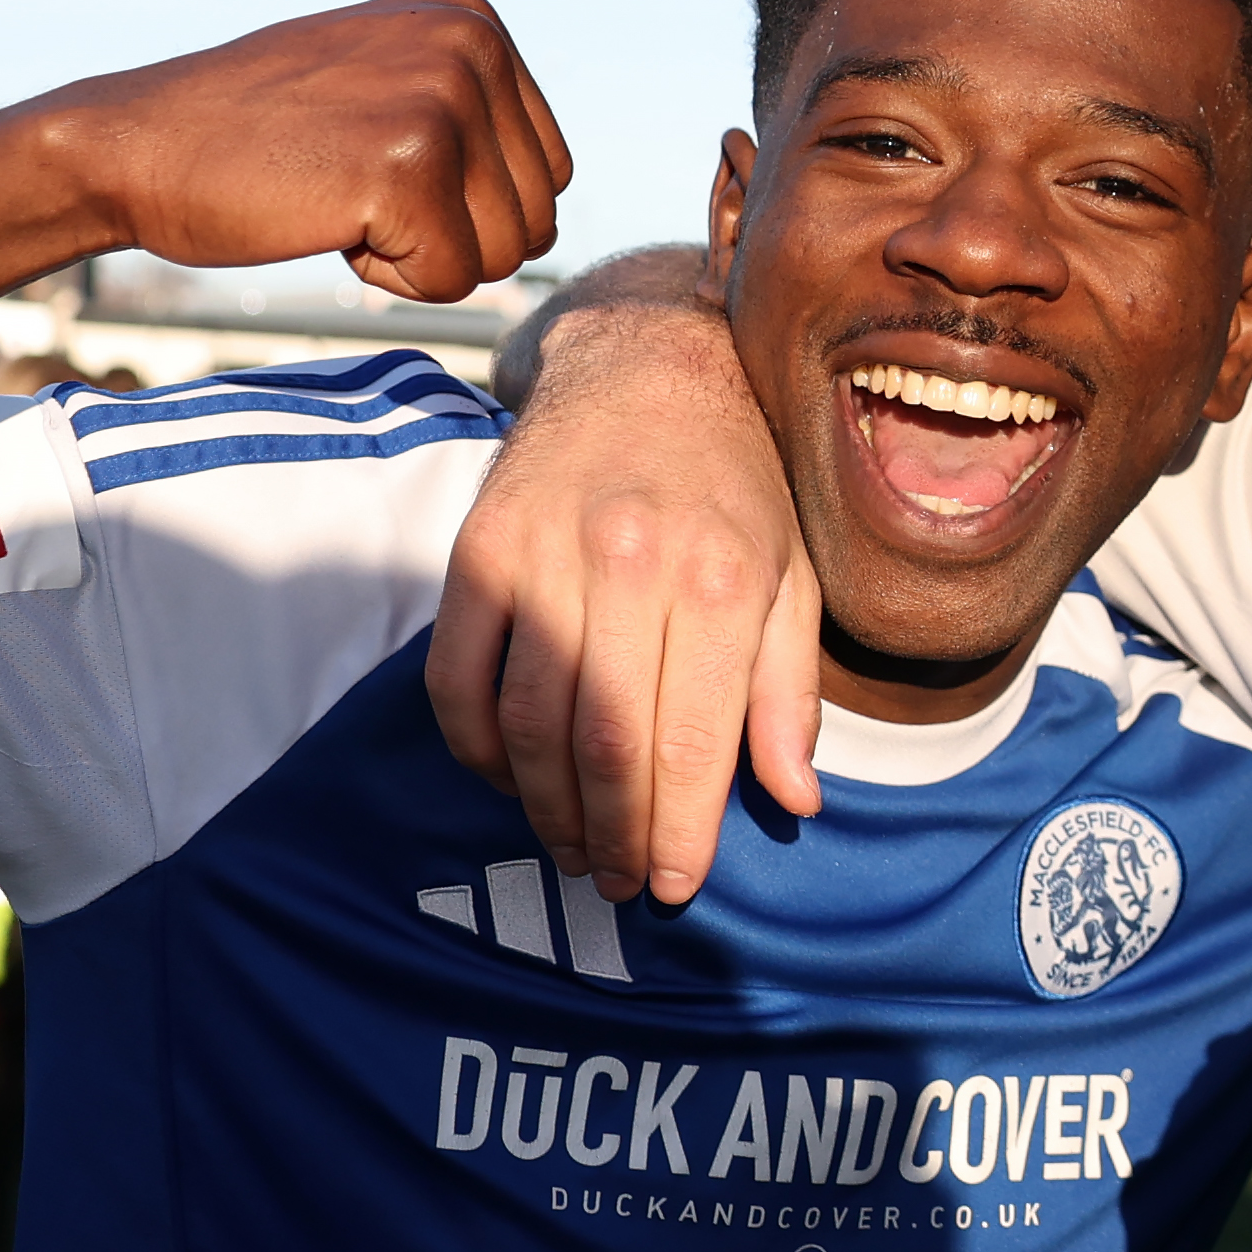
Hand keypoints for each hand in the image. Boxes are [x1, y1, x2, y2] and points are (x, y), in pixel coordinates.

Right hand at [45, 0, 573, 304]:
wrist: (140, 145)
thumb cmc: (258, 135)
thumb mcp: (383, 79)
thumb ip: (471, 109)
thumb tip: (557, 194)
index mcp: (473, 16)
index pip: (550, 171)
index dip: (465, 204)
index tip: (372, 161)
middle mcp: (470, 41)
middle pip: (537, 217)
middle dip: (449, 235)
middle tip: (350, 185)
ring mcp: (442, 98)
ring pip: (502, 255)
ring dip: (419, 256)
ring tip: (337, 195)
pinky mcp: (409, 166)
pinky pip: (451, 281)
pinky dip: (387, 277)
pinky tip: (322, 218)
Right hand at [428, 264, 822, 905]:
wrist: (648, 363)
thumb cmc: (736, 482)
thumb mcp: (793, 574)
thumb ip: (788, 691)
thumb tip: (794, 799)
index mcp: (721, 578)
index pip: (691, 744)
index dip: (678, 834)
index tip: (673, 888)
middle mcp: (630, 565)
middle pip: (605, 745)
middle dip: (612, 837)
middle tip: (616, 884)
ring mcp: (544, 554)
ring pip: (526, 723)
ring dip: (544, 807)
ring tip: (571, 845)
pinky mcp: (477, 548)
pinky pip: (457, 680)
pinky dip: (476, 749)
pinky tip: (510, 776)